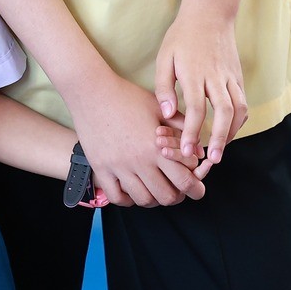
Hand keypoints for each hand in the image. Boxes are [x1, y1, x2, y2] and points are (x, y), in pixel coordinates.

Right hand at [61, 73, 204, 207]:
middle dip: (177, 195)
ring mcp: (118, 166)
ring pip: (143, 200)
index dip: (196, 188)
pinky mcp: (100, 167)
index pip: (185, 181)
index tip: (195, 185)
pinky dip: (127, 199)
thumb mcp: (159, 108)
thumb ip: (182, 128)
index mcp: (157, 147)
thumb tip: (199, 150)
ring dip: (153, 198)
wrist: (91, 90)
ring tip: (154, 188)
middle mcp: (138, 161)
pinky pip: (116, 197)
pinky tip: (132, 189)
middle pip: (166, 197)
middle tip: (176, 188)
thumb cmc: (127, 96)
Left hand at [155, 5, 247, 176]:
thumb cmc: (182, 37)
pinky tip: (229, 131)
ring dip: (233, 132)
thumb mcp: (165, 58)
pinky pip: (243, 102)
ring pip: (239, 108)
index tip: (188, 151)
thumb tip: (168, 114)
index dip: (193, 132)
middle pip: (224, 112)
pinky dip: (238, 120)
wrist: (210, 14)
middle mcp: (216, 76)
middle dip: (220, 138)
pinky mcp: (238, 76)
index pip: (197, 108)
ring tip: (222, 150)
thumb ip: (164, 87)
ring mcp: (230, 76)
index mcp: (195, 72)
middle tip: (213, 159)